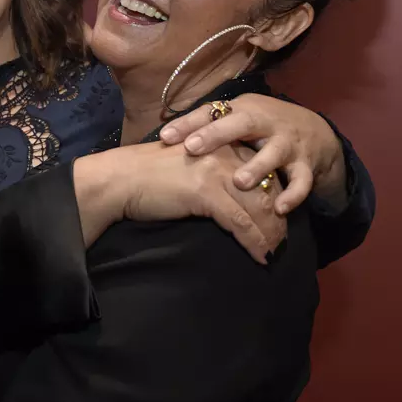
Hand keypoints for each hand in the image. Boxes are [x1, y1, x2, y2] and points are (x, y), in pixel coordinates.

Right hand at [75, 141, 284, 263]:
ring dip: (270, 233)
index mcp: (219, 145)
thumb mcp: (184, 164)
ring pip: (258, 206)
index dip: (273, 195)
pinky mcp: (207, 193)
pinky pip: (241, 223)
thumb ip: (208, 170)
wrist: (120, 179)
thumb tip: (224, 191)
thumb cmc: (144, 175)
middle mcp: (224, 154)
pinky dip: (254, 242)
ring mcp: (217, 173)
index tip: (277, 216)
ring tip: (274, 252)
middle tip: (282, 239)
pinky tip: (260, 256)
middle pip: (265, 187)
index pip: (258, 170)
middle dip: (277, 217)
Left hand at [159, 94, 346, 213]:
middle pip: (242, 124)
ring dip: (257, 166)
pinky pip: (302, 181)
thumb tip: (163, 136)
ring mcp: (288, 143)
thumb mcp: (236, 119)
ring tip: (239, 182)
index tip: (165, 136)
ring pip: (274, 153)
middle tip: (192, 149)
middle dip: (216, 135)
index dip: (188, 124)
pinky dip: (293, 195)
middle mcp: (266, 123)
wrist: (315, 131)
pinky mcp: (306, 165)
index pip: (211, 113)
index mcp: (243, 111)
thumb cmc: (261, 127)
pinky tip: (280, 209)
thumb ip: (204, 126)